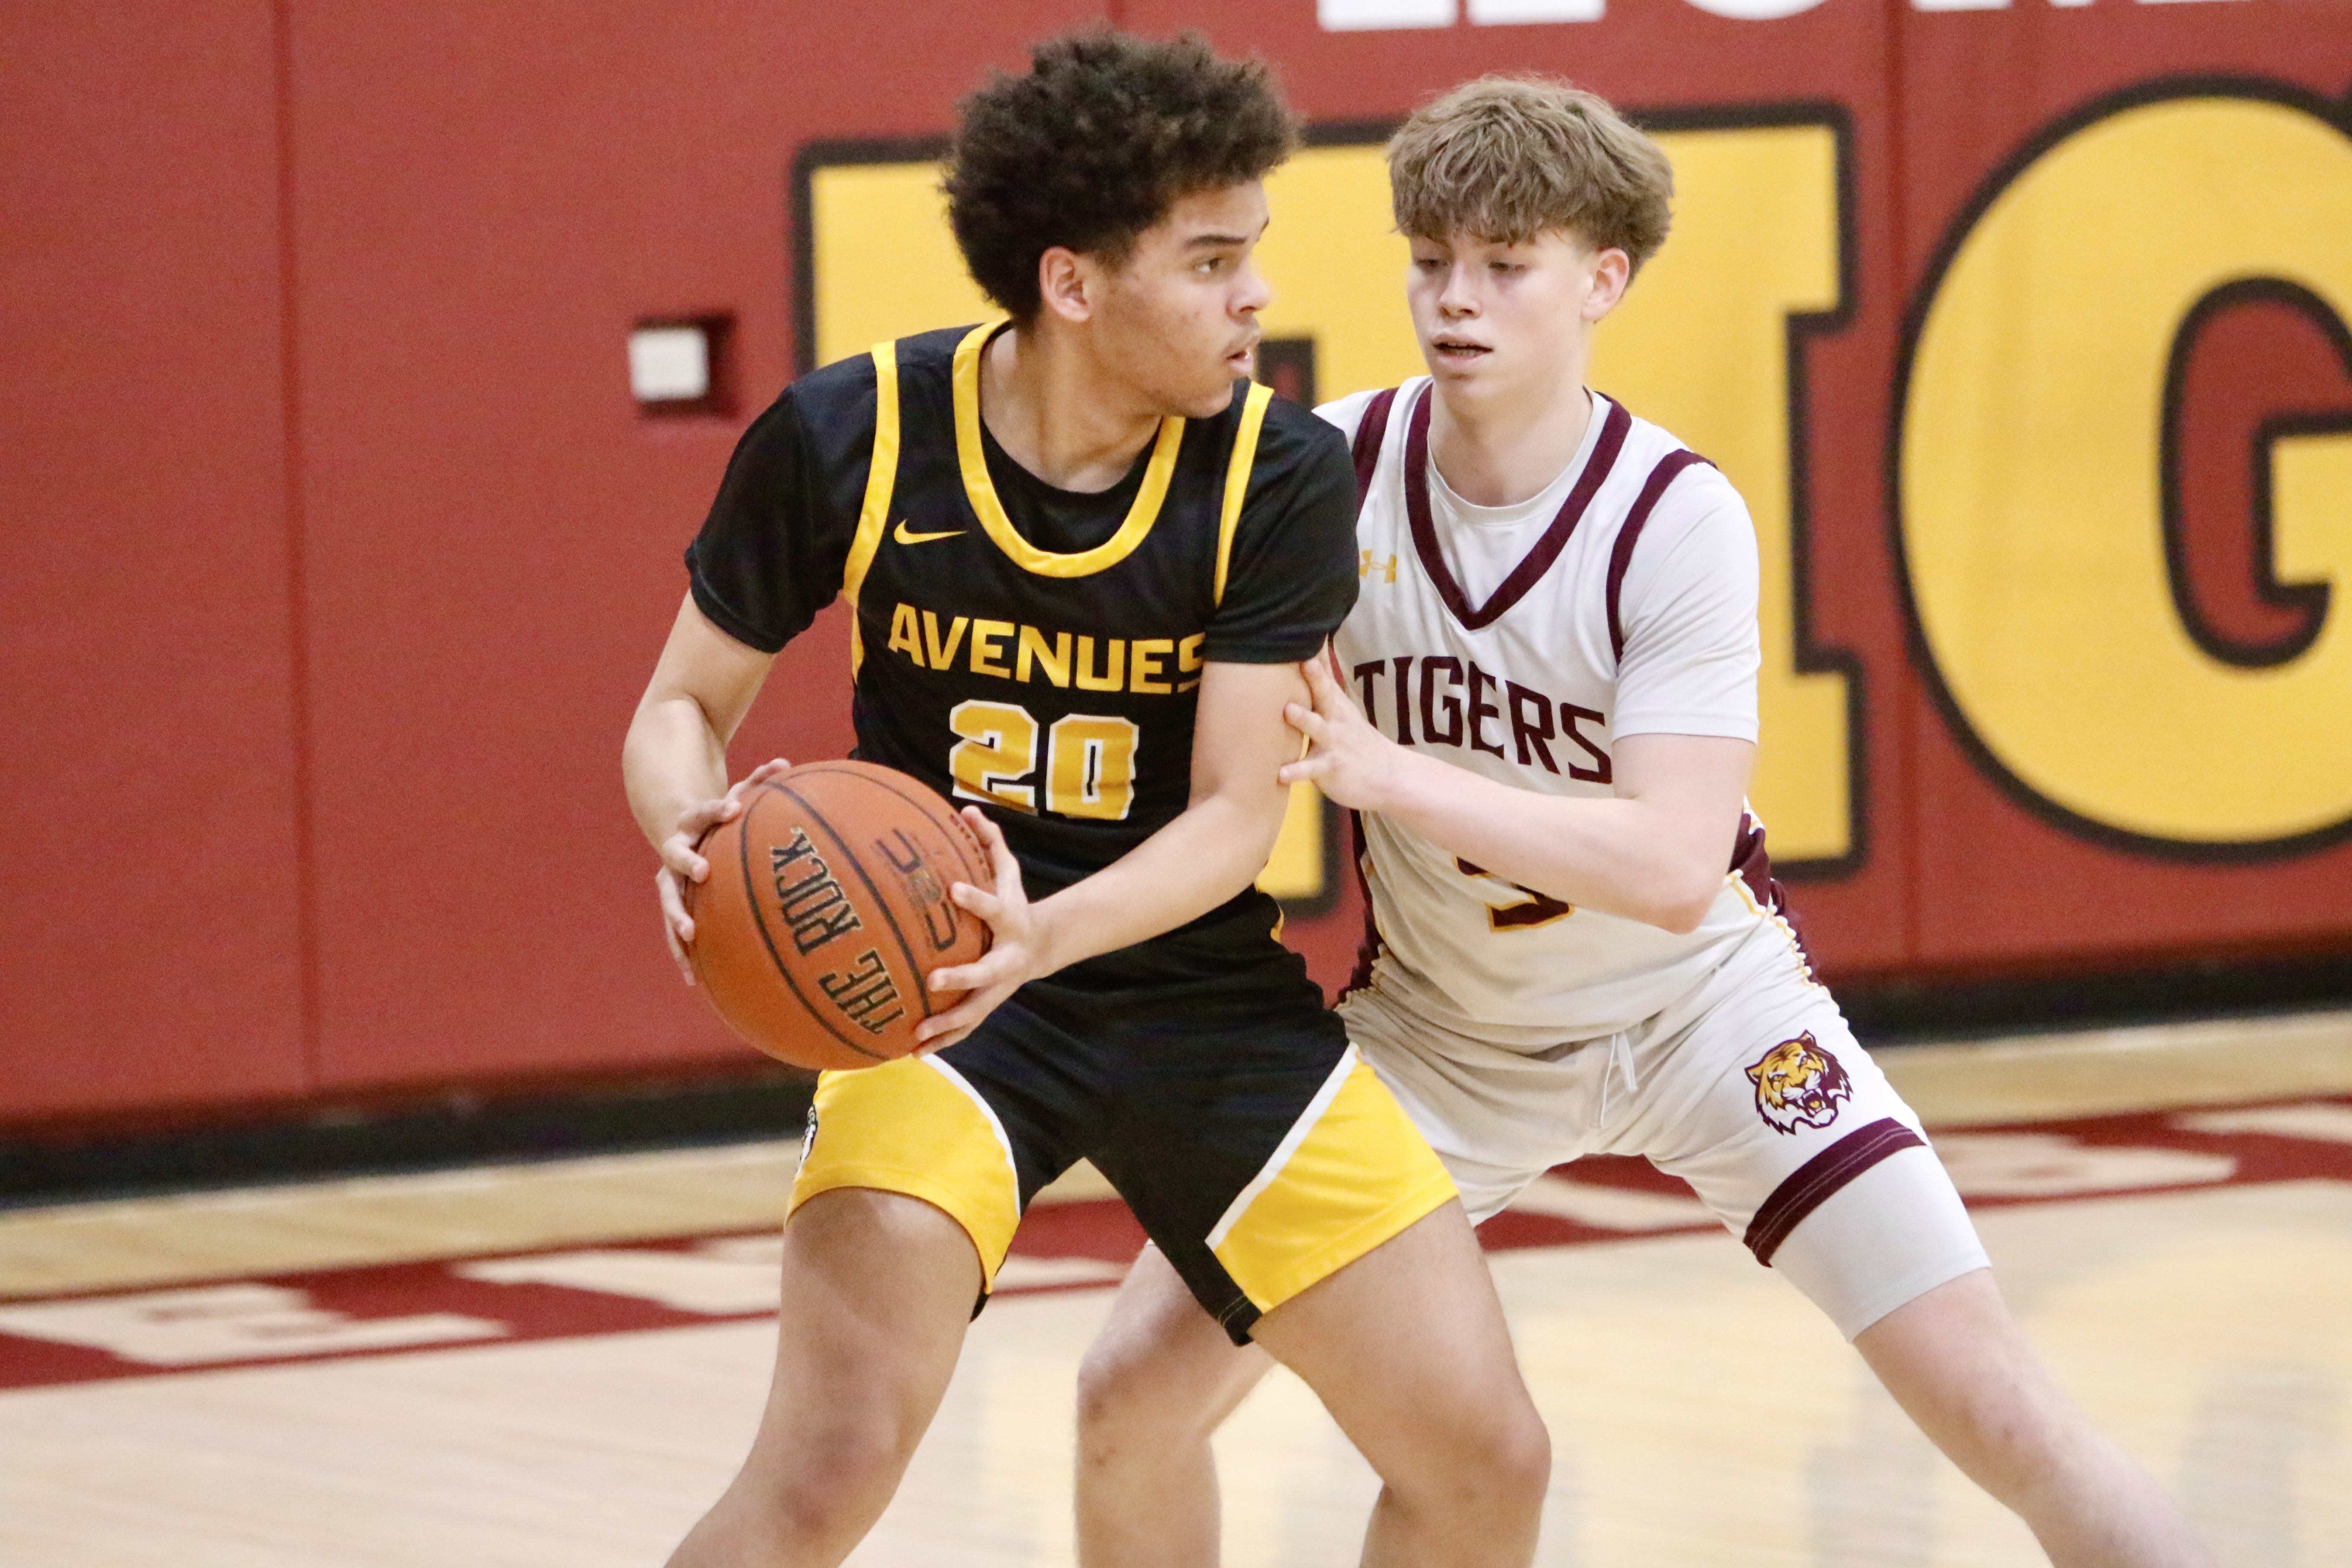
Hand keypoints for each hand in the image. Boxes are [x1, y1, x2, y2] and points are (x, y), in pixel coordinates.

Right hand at [655, 758, 791, 983]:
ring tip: (690, 938)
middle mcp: (675, 852)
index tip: (733, 807)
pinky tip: (696, 981)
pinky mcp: (674, 906)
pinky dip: (683, 954)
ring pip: (669, 902)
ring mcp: (670, 881)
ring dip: (677, 919)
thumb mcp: (734, 795)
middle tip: (703, 872)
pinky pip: (676, 933)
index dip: (716, 807)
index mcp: (691, 824)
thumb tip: (785, 762)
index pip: (702, 811)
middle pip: (675, 858)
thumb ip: (757, 780)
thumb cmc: (716, 818)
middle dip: (688, 864)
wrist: (677, 832)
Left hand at [913, 807, 1045, 1050]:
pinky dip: (942, 1041)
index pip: (994, 908)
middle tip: (932, 981)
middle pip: (986, 973)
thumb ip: (989, 842)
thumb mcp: (1008, 871)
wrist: (1041, 946)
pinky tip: (911, 1052)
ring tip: (916, 1035)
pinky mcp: (987, 1004)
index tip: (953, 889)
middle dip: (962, 978)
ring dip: (947, 1025)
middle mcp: (1007, 959)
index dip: (976, 899)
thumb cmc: (1014, 902)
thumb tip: (966, 808)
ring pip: (974, 1011)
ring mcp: (999, 987)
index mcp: (1011, 921)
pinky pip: (964, 1027)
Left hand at [1276, 654, 1405, 811]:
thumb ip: (1323, 681)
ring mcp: (1333, 742)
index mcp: (1334, 702)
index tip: (1302, 629)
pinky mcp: (1329, 768)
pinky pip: (1310, 770)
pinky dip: (1296, 772)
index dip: (1315, 652)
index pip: (1324, 672)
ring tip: (1288, 710)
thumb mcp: (1341, 706)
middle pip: (1324, 693)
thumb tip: (1315, 646)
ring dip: (1303, 719)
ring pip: (1316, 728)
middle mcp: (1334, 718)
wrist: (1388, 776)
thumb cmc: (1354, 738)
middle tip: (1305, 661)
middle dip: (1315, 676)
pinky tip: (1281, 774)